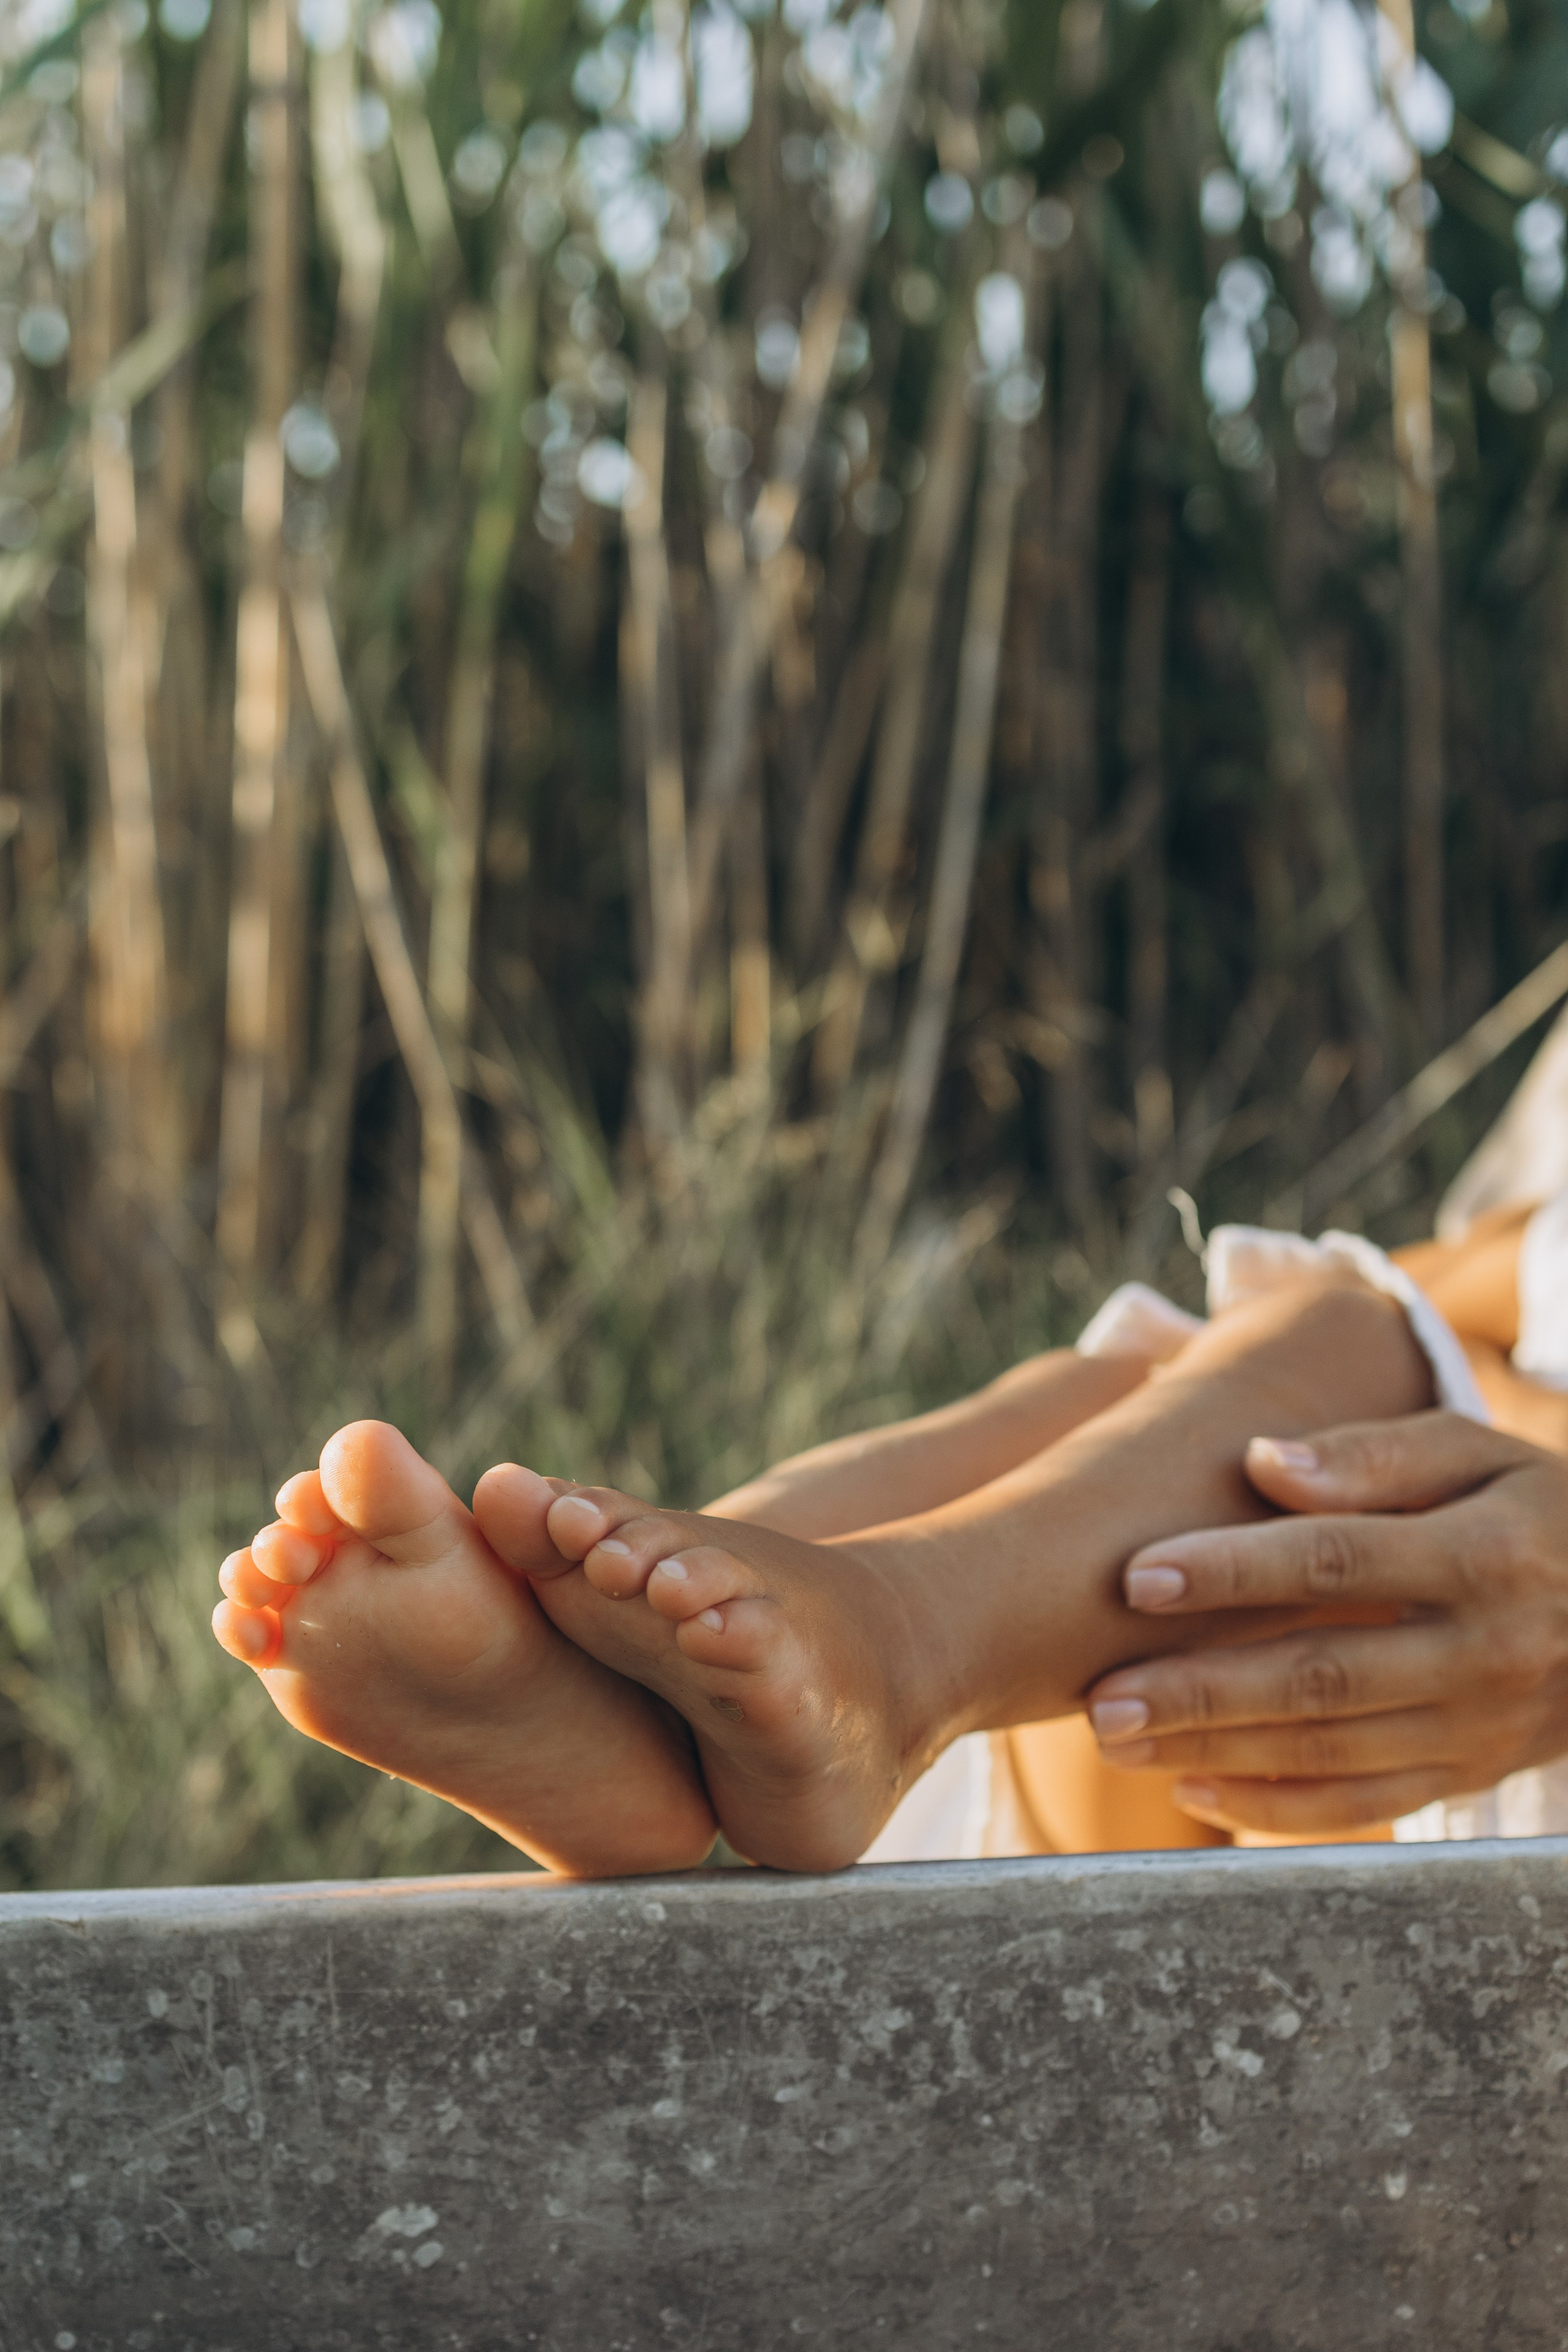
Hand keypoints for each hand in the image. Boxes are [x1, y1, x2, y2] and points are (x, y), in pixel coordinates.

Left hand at [1083, 1415, 1567, 1834]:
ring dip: (1214, 1751)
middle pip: (1322, 1676)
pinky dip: (1276, 1808)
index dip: (1234, 1569)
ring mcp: (1477, 1727)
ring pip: (1329, 1751)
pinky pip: (1363, 1807)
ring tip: (1116, 1739)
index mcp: (1485, 1554)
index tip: (1139, 1575)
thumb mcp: (1478, 1452)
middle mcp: (1484, 1651)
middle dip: (1200, 1691)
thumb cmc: (1529, 1509)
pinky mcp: (1465, 1775)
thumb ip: (1373, 1454)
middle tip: (1100, 1695)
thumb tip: (1263, 1462)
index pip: (1337, 1560)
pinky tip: (1193, 1793)